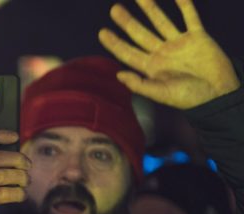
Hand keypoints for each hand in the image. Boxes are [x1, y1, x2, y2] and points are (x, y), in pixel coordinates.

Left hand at [99, 0, 238, 108]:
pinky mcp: (198, 36)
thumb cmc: (189, 97)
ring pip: (161, 22)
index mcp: (151, 67)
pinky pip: (190, 17)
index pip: (129, 53)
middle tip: (114, 9)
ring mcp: (179, 43)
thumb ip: (140, 85)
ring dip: (150, 9)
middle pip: (141, 34)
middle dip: (127, 22)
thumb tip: (118, 75)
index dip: (115, 43)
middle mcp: (162, 53)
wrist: (218, 93)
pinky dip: (184, 5)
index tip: (102, 32)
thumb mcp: (161, 94)